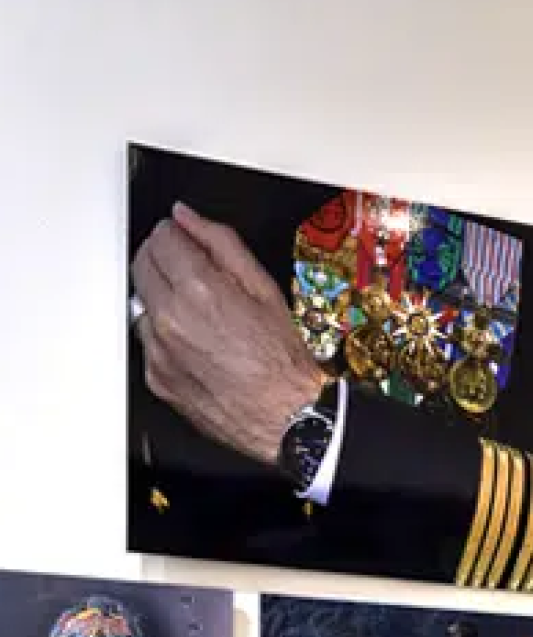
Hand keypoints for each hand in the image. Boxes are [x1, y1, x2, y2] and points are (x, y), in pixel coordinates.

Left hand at [132, 201, 324, 467]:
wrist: (286, 418)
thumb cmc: (282, 362)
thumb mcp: (262, 288)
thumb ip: (220, 243)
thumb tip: (188, 218)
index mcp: (198, 290)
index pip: (161, 237)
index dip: (177, 233)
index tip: (187, 240)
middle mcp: (171, 319)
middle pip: (142, 264)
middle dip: (163, 259)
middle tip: (190, 271)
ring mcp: (159, 350)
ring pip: (141, 302)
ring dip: (161, 298)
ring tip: (199, 315)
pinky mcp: (156, 376)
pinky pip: (148, 341)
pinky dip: (164, 336)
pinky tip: (196, 344)